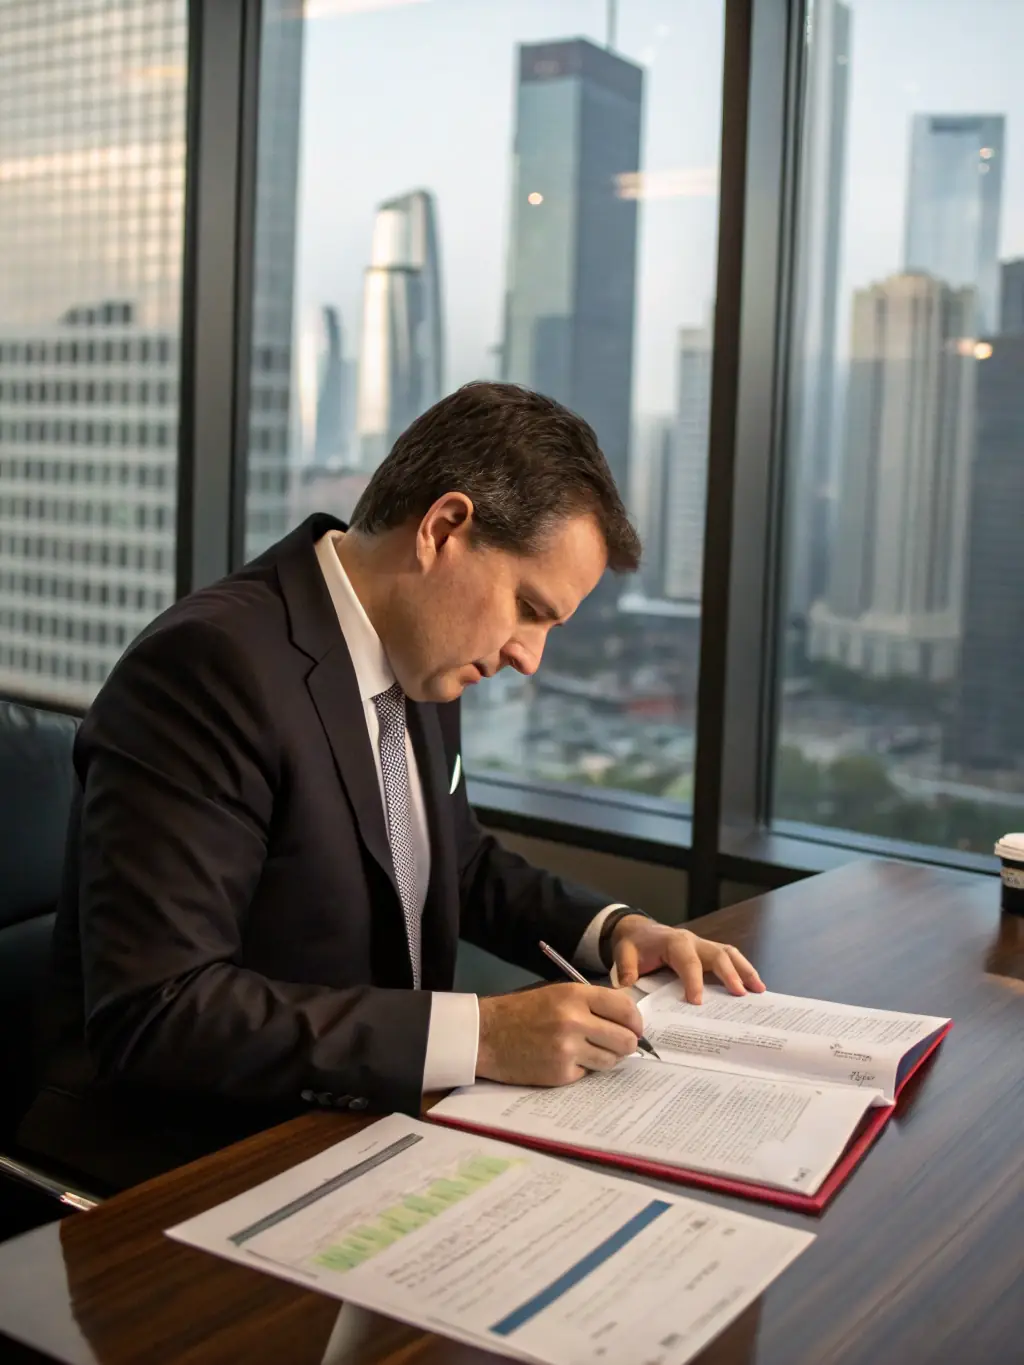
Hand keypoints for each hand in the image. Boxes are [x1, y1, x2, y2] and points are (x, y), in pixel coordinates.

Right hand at [476, 983, 644, 1085]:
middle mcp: (575, 1020)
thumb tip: (627, 1020)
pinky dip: (582, 1069)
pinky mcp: (560, 1073)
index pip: (625, 1008)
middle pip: (625, 1039)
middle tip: (619, 1044)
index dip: (636, 1021)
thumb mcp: (557, 994)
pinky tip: (565, 1060)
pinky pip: (588, 1074)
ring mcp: (568, 1049)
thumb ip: (591, 1003)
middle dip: (627, 1044)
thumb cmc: (522, 1011)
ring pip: (611, 1060)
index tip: (636, 1028)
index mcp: (575, 995)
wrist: (486, 1035)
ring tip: (588, 1051)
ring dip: (605, 1058)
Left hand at [610, 915, 763, 1003]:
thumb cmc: (634, 944)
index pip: (687, 961)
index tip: (698, 1001)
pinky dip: (743, 970)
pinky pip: (729, 958)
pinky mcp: (708, 953)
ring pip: (729, 954)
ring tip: (759, 990)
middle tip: (740, 994)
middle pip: (717, 954)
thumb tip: (626, 987)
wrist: (638, 932)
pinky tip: (754, 987)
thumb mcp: (624, 954)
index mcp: (673, 942)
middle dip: (730, 974)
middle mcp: (693, 941)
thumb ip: (625, 970)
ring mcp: (703, 946)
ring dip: (745, 970)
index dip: (693, 981)